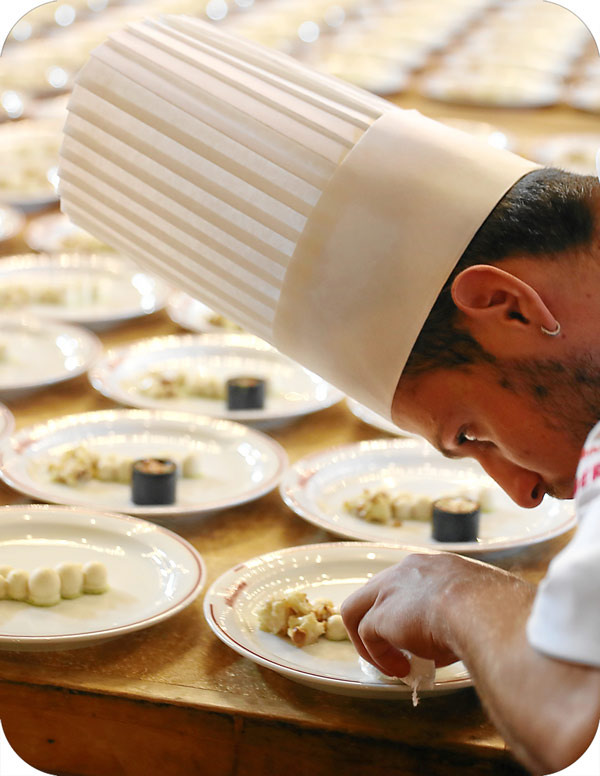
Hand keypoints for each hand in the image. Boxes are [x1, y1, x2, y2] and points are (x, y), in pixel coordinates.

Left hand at [341, 551, 531, 677]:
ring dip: (368, 639)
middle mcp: (406, 570)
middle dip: (380, 619)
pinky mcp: (381, 615)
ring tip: (387, 662)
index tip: (422, 631)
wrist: (483, 609)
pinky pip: (367, 636)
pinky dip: (379, 657)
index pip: (411, 581)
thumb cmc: (495, 610)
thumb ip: (467, 614)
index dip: (411, 608)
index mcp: (436, 566)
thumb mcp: (483, 605)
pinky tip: (402, 670)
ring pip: (356, 609)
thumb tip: (464, 638)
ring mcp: (389, 590)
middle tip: (395, 646)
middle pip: (376, 590)